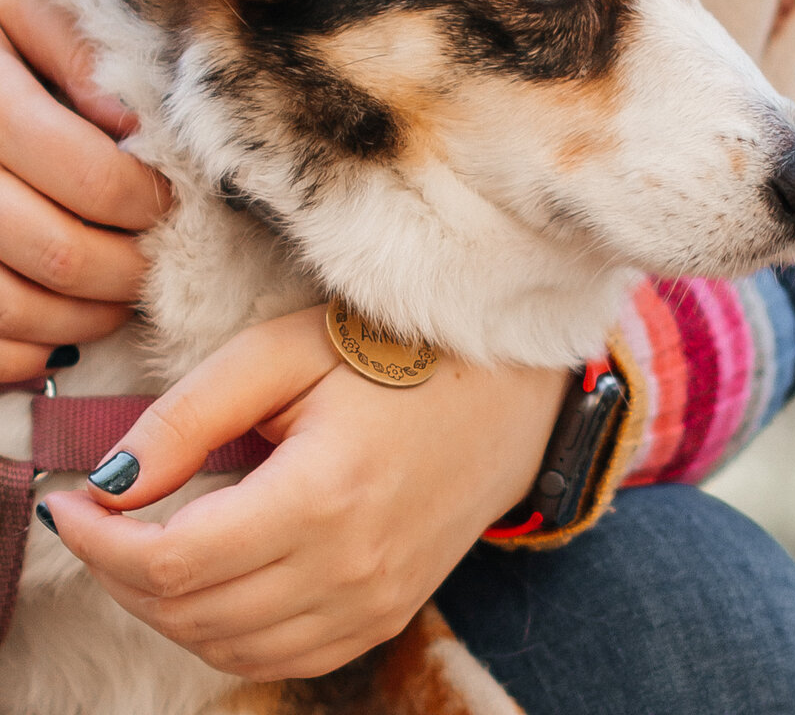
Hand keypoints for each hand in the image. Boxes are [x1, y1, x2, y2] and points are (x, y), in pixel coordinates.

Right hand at [0, 0, 170, 380]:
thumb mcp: (21, 4)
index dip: (145, 201)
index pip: (91, 176)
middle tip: (151, 258)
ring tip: (117, 296)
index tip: (167, 200)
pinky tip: (55, 334)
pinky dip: (23, 353)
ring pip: (13, 305)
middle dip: (126, 268)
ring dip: (84, 317)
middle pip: (57, 250)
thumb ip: (79, 51)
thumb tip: (131, 126)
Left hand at [41, 308, 567, 680]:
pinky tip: (218, 580)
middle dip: (124, 573)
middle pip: (192, 614)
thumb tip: (111, 485)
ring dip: (170, 608)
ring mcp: (376, 602)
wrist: (505, 390)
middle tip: (106, 518)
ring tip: (154, 544)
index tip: (73, 507)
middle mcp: (352, 569)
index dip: (101, 544)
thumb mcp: (283, 354)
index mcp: (324, 496)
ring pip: (230, 648)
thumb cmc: (393, 354)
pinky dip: (228, 633)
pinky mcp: (388, 613)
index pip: (173, 563)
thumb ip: (190, 417)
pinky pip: (283, 657)